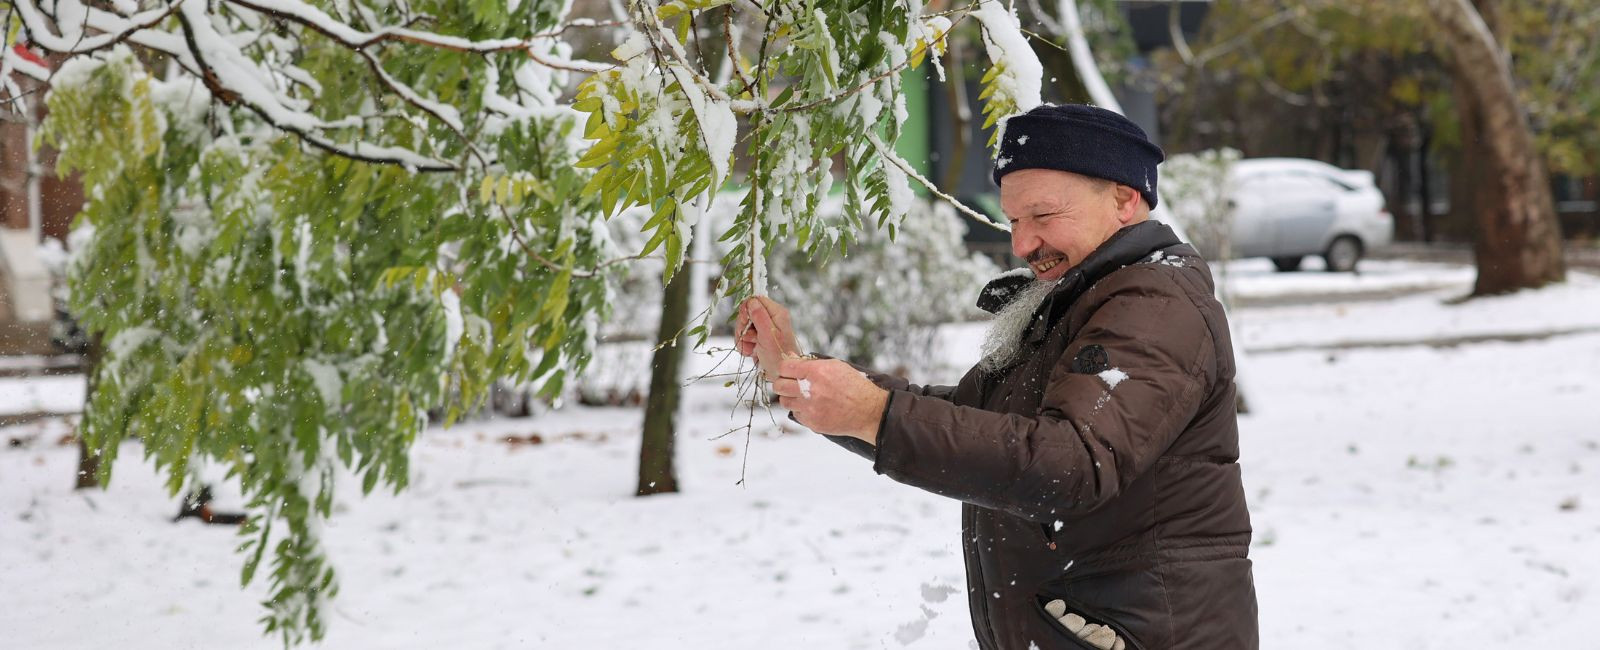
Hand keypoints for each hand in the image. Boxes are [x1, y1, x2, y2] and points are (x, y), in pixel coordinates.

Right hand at [735, 296, 799, 380]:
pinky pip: (744, 337)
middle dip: (743, 328)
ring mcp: (764, 328)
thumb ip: (759, 316)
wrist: (782, 375)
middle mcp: (771, 318)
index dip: (746, 310)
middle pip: (747, 313)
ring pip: (743, 326)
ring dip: (743, 339)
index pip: (755, 299)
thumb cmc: (779, 356)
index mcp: (776, 312)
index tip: (746, 323)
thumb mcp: (768, 335)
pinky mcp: (759, 338)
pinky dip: (745, 345)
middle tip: (750, 339)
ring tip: (752, 349)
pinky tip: (751, 352)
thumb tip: (751, 301)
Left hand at [771, 358, 888, 443]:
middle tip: (789, 383)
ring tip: (801, 396)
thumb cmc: (855, 387)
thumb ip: (812, 363)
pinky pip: (796, 414)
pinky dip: (801, 410)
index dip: (785, 368)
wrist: (868, 411)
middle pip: (780, 386)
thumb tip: (792, 359)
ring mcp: (810, 408)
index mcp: (816, 372)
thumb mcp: (836, 366)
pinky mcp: (812, 422)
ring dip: (790, 397)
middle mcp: (810, 390)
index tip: (788, 370)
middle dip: (783, 383)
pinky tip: (813, 407)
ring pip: (784, 402)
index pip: (785, 367)